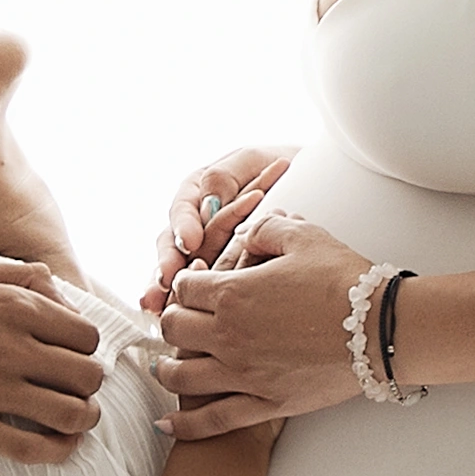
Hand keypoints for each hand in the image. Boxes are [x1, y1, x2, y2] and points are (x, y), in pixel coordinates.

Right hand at [0, 256, 103, 455]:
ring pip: (72, 415)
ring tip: (74, 421)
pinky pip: (33, 449)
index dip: (85, 351)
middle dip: (88, 386)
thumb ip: (16, 277)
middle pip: (87, 376)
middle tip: (74, 391)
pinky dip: (59, 452)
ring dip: (83, 420)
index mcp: (13, 307)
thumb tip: (58, 288)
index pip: (86, 337)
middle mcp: (9, 347)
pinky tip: (58, 446)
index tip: (71, 360)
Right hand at [142, 143, 295, 314]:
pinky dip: (189, 301)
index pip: (183, 210)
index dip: (183, 226)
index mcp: (199, 192)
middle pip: (174, 246)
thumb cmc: (281, 166)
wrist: (314, 183)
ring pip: (183, 270)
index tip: (189, 242)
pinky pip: (204, 287)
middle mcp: (198, 223)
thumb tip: (208, 204)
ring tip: (160, 305)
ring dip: (170, 288)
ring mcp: (209, 249)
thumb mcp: (252, 161)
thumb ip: (225, 177)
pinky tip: (168, 314)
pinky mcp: (224, 272)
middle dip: (167, 264)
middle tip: (168, 280)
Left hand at [160, 213, 376, 432]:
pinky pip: (212, 420)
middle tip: (181, 321)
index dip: (184, 283)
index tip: (193, 285)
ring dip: (166, 370)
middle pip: (173, 331)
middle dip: (172, 322)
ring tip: (164, 368)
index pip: (183, 288)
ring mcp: (244, 375)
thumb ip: (264, 229)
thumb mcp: (302, 236)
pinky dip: (184, 424)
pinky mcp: (264, 405)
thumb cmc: (345, 281)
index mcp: (232, 294)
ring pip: (180, 378)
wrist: (381, 329)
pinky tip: (166, 425)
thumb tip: (245, 233)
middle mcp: (228, 337)